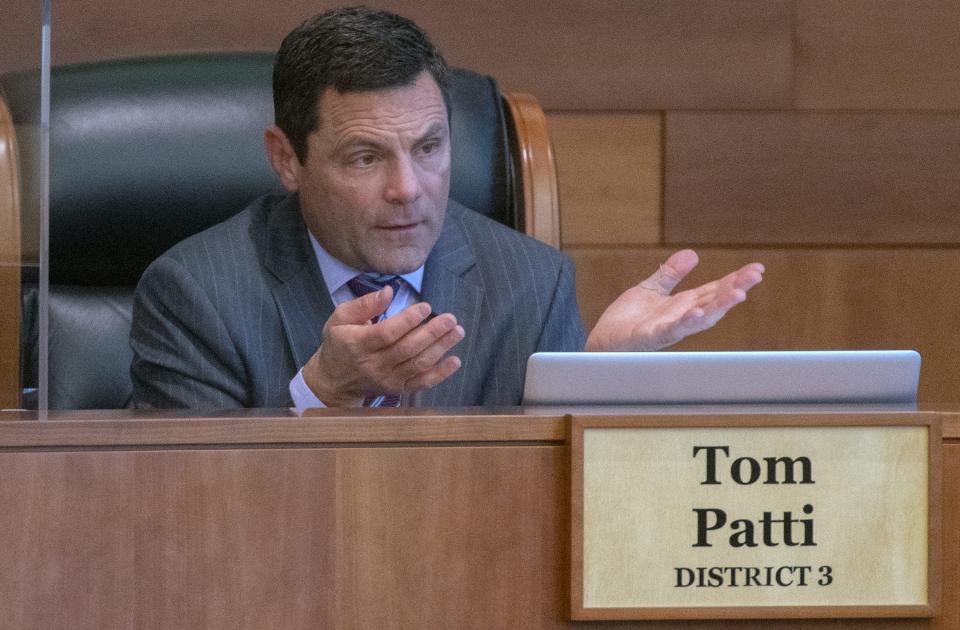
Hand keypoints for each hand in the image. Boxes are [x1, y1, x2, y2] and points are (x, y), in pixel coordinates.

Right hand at [302, 285, 464, 405]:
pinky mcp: (398, 389)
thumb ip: (363, 305)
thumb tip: (389, 292)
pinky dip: (440, 374)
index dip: (408, 321)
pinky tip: (455, 361)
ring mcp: (388, 379)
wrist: (334, 381)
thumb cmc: (339, 344)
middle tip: (450, 318)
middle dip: (432, 333)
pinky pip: (421, 383)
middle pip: (407, 349)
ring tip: (457, 332)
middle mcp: (374, 364)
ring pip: (418, 364)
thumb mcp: (339, 319)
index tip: (426, 307)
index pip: (387, 333)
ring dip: (441, 348)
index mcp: (358, 344)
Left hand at [584, 249, 763, 351]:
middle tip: (755, 276)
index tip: (756, 269)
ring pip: (699, 319)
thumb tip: (693, 254)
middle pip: (713, 303)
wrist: (602, 342)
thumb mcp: (650, 289)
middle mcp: (680, 318)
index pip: (714, 290)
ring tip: (738, 294)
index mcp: (683, 305)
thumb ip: (670, 274)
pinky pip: (669, 331)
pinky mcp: (648, 337)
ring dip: (719, 307)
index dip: (735, 280)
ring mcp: (667, 329)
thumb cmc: (627, 320)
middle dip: (735, 290)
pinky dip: (685, 322)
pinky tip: (697, 312)